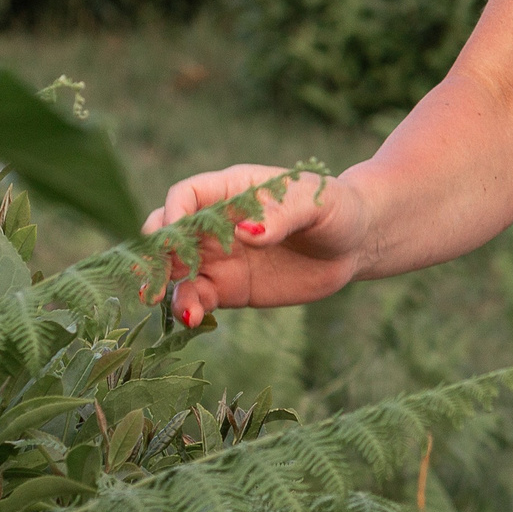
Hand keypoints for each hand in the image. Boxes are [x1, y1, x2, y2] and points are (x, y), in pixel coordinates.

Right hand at [139, 164, 370, 324]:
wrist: (356, 244)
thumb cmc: (336, 209)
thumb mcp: (317, 205)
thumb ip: (283, 215)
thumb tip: (244, 231)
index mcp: (233, 191)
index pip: (186, 195)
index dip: (174, 214)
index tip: (174, 236)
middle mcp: (217, 224)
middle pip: (168, 234)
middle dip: (156, 254)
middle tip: (156, 278)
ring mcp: (219, 258)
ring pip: (175, 271)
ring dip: (167, 288)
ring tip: (176, 306)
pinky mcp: (229, 289)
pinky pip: (198, 298)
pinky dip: (190, 309)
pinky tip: (195, 320)